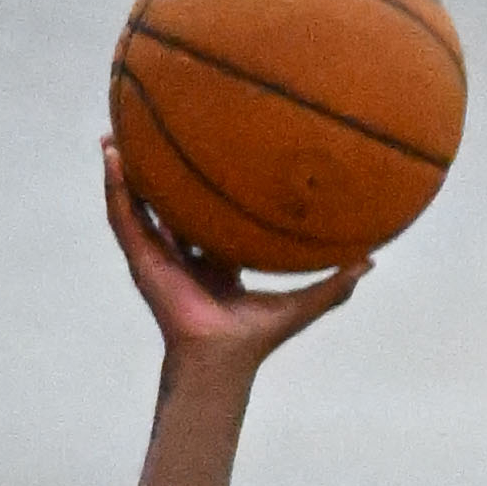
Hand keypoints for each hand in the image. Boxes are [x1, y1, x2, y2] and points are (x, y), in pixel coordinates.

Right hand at [100, 143, 363, 374]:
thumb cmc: (257, 337)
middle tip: (157, 128)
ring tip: (115, 132)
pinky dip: (116, 186)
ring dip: (124, 168)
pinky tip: (113, 155)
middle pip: (165, 201)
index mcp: (213, 258)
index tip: (210, 148)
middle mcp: (182, 253)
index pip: (205, 213)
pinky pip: (123, 216)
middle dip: (158, 168)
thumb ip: (336, 282)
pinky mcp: (141, 260)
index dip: (205, 184)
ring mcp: (158, 255)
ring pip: (135, 203)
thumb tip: (373, 261)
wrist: (222, 358)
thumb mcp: (303, 302)